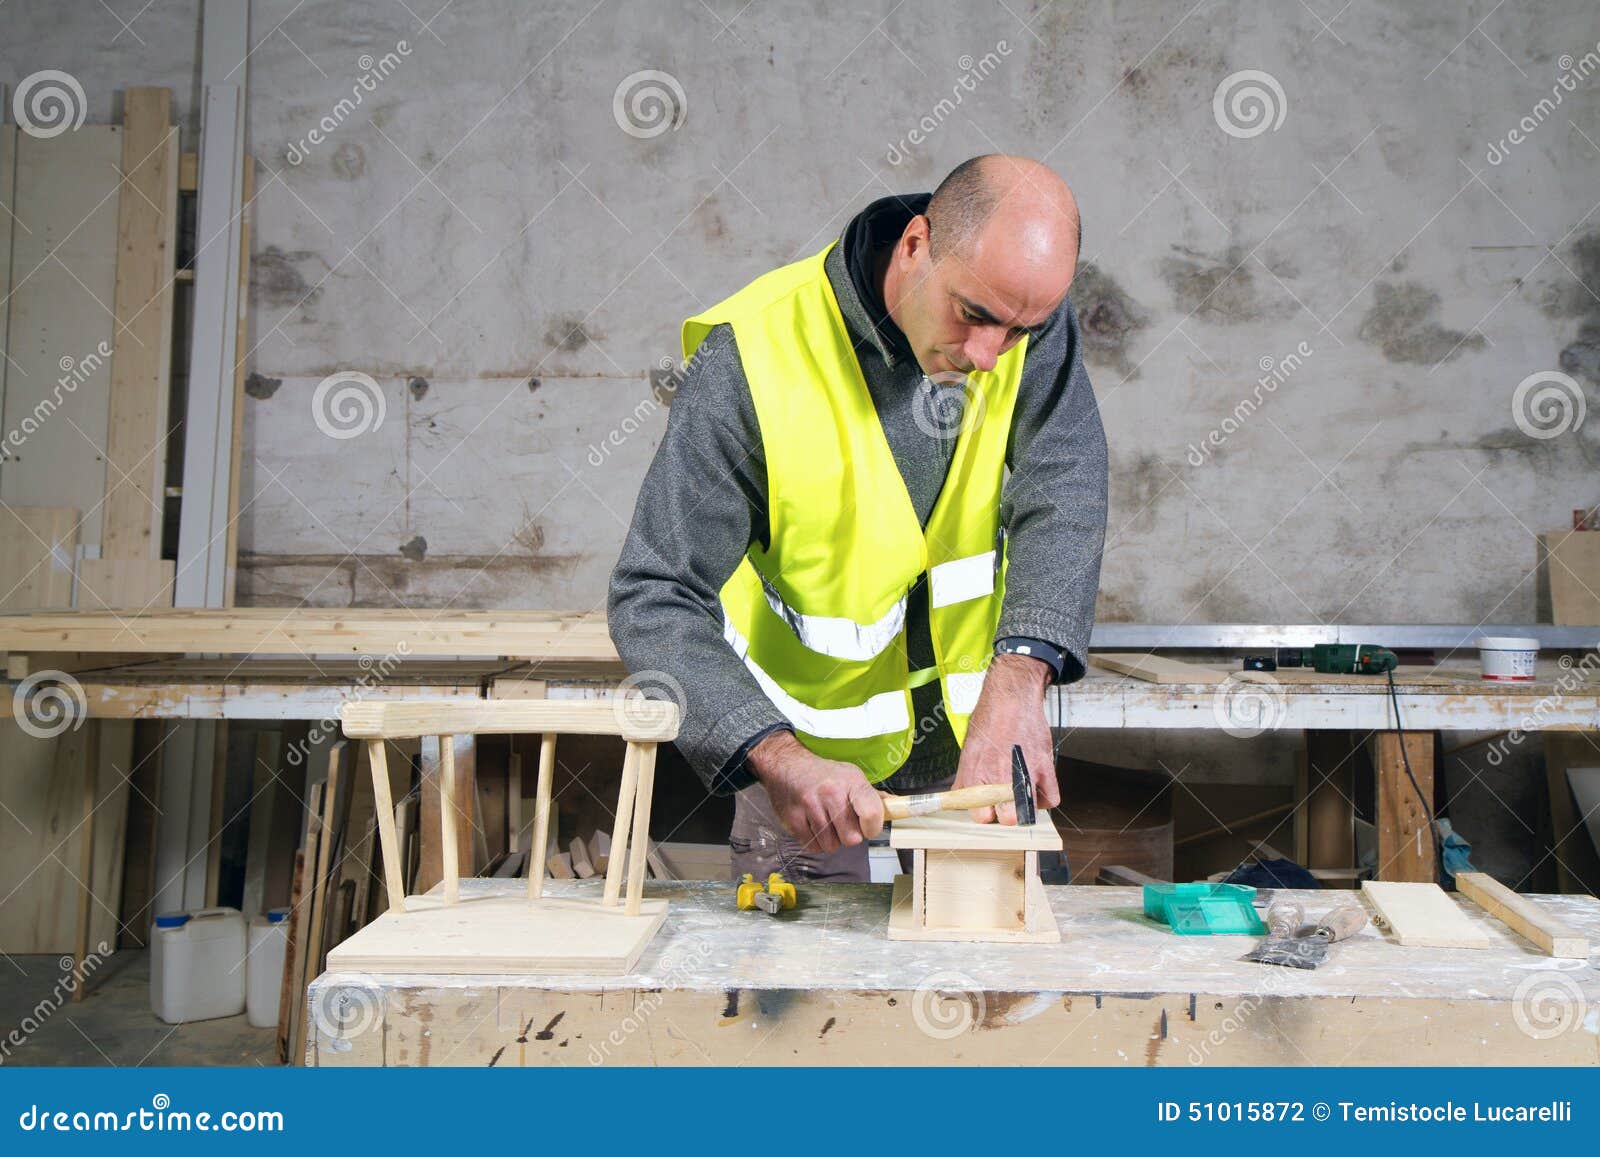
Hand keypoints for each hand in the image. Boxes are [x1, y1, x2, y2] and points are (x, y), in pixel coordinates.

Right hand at [748, 730, 885, 852]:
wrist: (787, 765)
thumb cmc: (824, 774)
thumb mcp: (851, 776)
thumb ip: (872, 796)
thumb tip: (896, 807)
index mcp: (852, 781)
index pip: (872, 814)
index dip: (873, 828)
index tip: (867, 827)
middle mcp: (832, 792)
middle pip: (852, 838)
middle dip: (849, 836)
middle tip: (842, 824)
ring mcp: (811, 805)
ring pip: (831, 845)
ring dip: (830, 840)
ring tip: (826, 822)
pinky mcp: (794, 818)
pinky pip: (812, 846)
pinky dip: (814, 841)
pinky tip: (813, 825)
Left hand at [951, 653, 1060, 824]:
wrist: (1012, 699)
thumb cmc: (989, 721)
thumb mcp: (968, 751)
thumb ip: (966, 778)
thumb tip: (958, 799)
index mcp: (977, 775)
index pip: (980, 816)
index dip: (985, 812)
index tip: (988, 807)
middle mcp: (999, 777)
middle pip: (1006, 819)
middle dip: (1006, 814)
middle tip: (1005, 802)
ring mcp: (1024, 774)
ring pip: (1028, 813)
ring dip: (1025, 807)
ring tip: (1020, 793)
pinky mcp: (1045, 767)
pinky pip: (1050, 800)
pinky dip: (1045, 798)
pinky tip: (1037, 788)